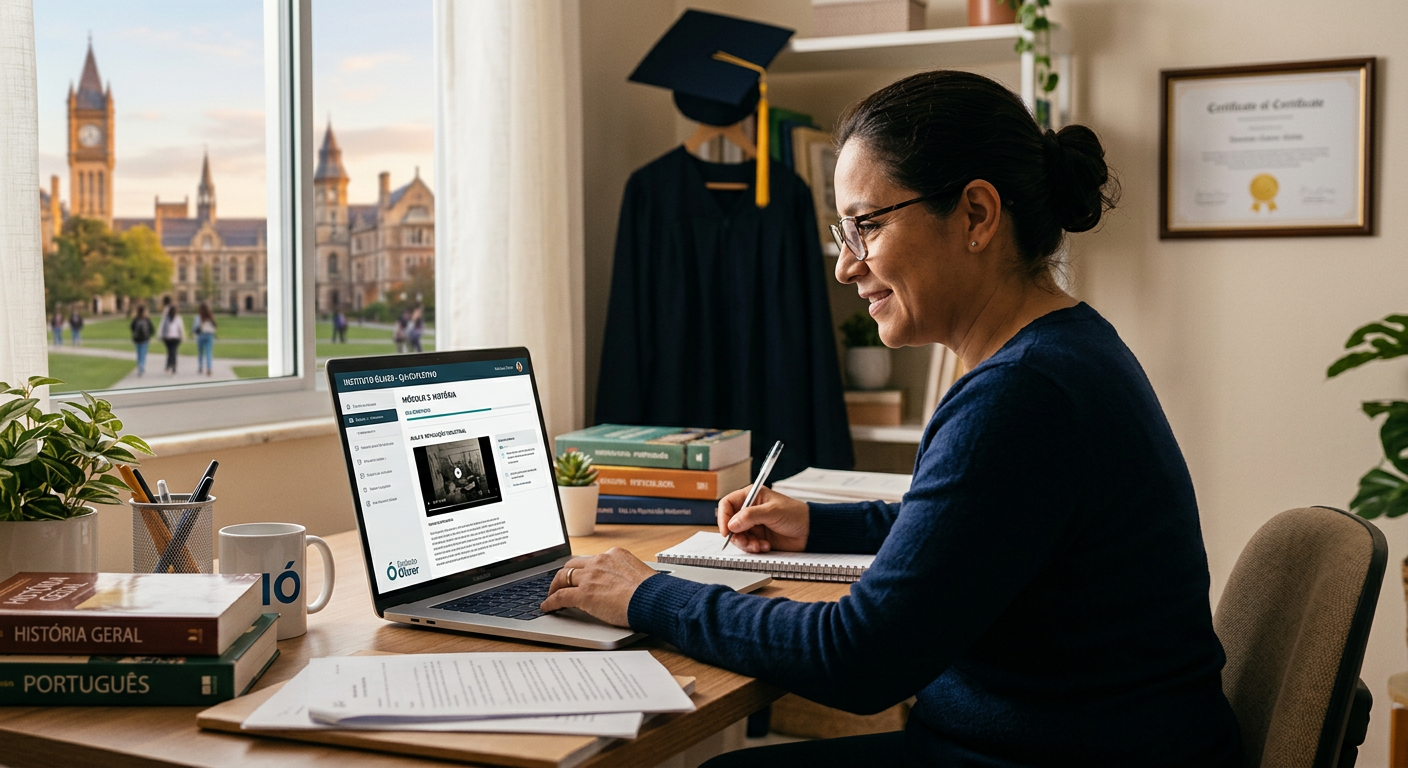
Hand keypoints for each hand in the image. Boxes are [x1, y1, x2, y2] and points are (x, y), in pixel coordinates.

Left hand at [540, 547, 658, 626]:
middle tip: (561, 583)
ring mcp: (590, 577)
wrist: (653, 600)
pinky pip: (560, 596)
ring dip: (554, 586)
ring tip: (551, 594)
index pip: (591, 560)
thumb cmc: (652, 592)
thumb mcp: (638, 574)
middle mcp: (600, 561)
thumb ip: (626, 575)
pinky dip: (550, 602)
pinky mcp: (584, 594)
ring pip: (563, 577)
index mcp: (614, 554)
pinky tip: (547, 607)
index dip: (582, 569)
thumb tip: (624, 585)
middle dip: (565, 574)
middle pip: (573, 565)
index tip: (580, 575)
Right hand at [717, 485, 808, 552]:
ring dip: (746, 543)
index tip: (726, 531)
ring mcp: (753, 525)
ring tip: (759, 545)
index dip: (724, 517)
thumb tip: (732, 524)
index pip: (728, 504)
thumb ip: (750, 516)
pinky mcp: (758, 537)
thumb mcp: (772, 512)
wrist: (810, 532)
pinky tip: (765, 546)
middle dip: (737, 535)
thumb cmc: (796, 515)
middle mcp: (750, 510)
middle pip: (730, 523)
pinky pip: (747, 545)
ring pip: (738, 536)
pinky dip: (754, 548)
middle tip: (747, 541)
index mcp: (751, 496)